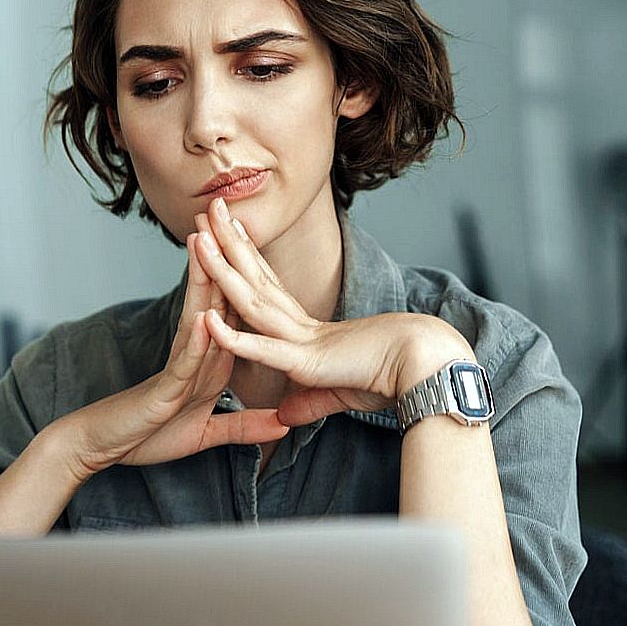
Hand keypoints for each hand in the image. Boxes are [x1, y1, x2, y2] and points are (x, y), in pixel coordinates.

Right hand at [58, 225, 288, 479]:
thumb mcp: (206, 434)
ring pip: (195, 319)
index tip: (256, 242)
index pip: (229, 311)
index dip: (243, 276)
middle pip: (211, 300)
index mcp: (207, 362)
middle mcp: (192, 357)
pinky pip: (183, 364)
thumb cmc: (148, 436)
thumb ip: (244, 427)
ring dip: (202, 283)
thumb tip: (281, 425)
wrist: (101, 449)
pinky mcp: (165, 392)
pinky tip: (202, 319)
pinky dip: (194, 343)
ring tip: (206, 243)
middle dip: (219, 259)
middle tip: (223, 214)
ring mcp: (178, 370)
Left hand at [194, 197, 474, 426]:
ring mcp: (302, 341)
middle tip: (205, 209)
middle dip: (227, 244)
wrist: (429, 368)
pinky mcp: (306, 362)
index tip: (223, 232)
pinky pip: (263, 349)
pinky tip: (208, 320)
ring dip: (222, 270)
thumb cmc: (395, 378)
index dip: (244, 259)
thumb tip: (284, 416)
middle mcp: (301, 328)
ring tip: (196, 239)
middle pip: (255, 279)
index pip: (268, 287)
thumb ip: (309, 402)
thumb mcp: (340, 393)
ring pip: (251, 301)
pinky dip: (235, 338)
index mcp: (309, 331)